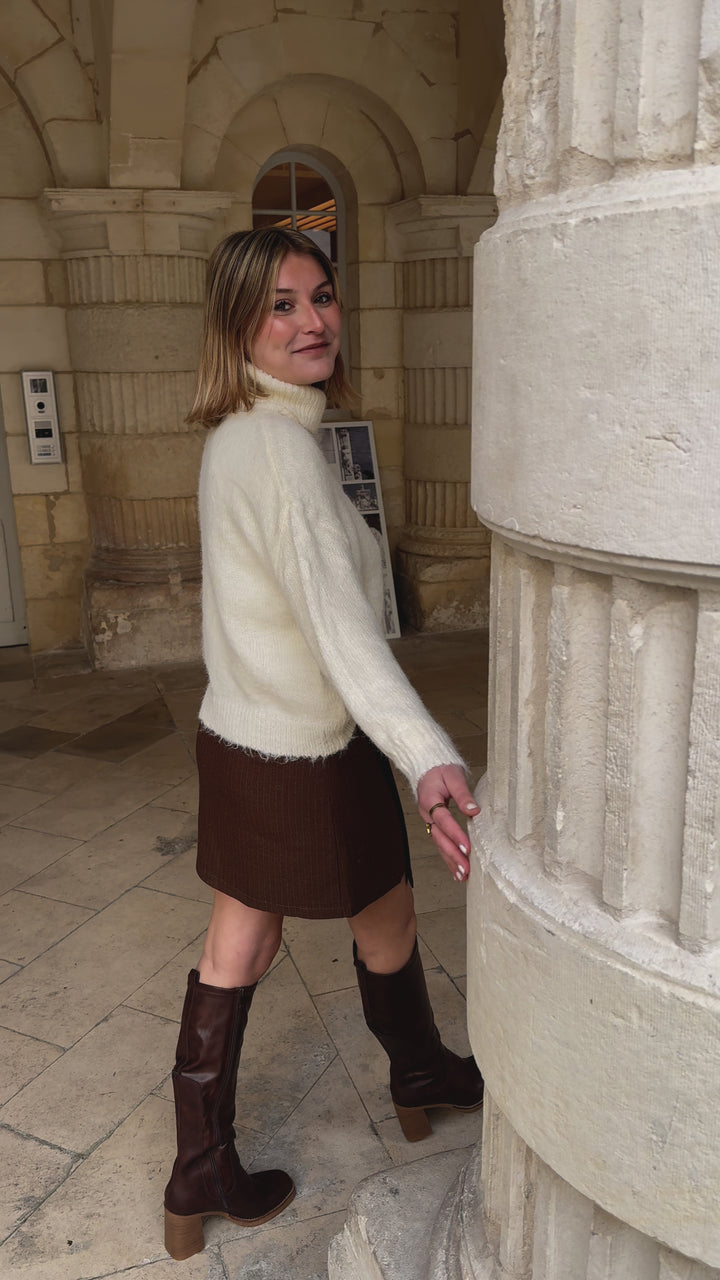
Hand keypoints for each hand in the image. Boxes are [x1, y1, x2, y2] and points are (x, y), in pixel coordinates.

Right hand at [417, 764, 479, 881]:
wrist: (428, 768)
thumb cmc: (441, 770)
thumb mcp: (453, 776)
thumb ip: (463, 794)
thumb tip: (473, 810)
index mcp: (429, 800)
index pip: (443, 820)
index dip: (455, 834)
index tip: (467, 847)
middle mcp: (427, 814)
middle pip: (439, 838)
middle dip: (453, 855)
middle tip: (465, 869)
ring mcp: (430, 822)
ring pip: (439, 844)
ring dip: (451, 861)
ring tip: (462, 875)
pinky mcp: (435, 826)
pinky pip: (441, 844)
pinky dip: (448, 858)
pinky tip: (457, 870)